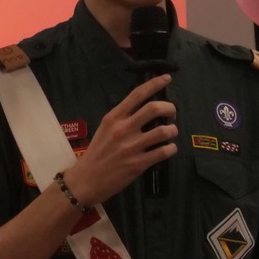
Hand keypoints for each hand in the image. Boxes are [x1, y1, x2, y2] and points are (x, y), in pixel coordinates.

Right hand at [60, 75, 174, 207]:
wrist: (86, 180)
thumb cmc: (96, 153)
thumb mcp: (105, 129)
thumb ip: (122, 118)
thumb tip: (145, 109)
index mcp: (114, 117)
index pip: (137, 95)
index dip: (154, 84)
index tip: (167, 78)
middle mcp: (123, 129)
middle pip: (154, 108)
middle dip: (169, 108)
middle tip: (172, 113)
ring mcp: (131, 147)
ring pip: (163, 131)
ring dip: (172, 130)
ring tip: (171, 132)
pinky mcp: (138, 164)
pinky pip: (163, 152)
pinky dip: (171, 149)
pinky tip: (169, 149)